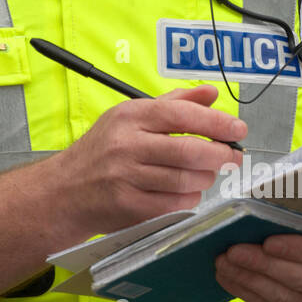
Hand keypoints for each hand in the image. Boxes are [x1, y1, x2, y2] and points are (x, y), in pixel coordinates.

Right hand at [50, 84, 244, 236]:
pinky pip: (175, 204)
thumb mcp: (131, 117)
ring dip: (206, 178)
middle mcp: (126, 146)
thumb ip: (174, 103)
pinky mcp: (129, 207)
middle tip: (232, 156)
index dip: (216, 123)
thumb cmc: (103, 151)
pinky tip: (187, 192)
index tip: (238, 129)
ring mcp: (126, 178)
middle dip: (220, 154)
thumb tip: (211, 93)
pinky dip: (190, 199)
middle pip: (188, 151)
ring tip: (206, 173)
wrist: (64, 191)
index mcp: (130, 117)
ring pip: (186, 180)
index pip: (181, 115)